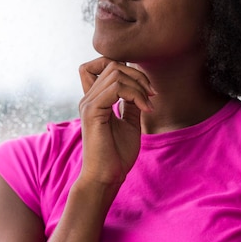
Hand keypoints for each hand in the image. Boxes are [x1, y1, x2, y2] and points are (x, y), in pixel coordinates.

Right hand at [77, 58, 154, 195]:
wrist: (107, 177)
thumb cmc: (117, 155)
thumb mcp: (131, 123)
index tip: (144, 87)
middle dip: (138, 75)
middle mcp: (88, 98)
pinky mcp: (92, 111)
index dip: (123, 66)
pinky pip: (116, 88)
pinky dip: (135, 94)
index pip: (99, 65)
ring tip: (149, 104)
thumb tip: (142, 89)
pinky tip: (145, 109)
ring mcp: (88, 103)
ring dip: (139, 85)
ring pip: (116, 73)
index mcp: (95, 100)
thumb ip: (132, 104)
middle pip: (112, 64)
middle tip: (152, 95)